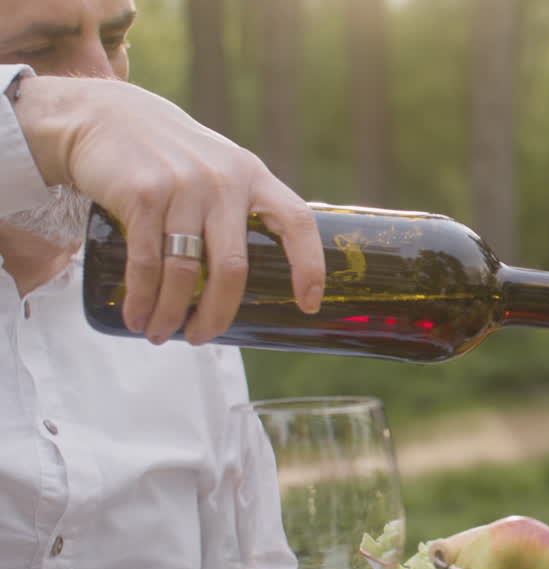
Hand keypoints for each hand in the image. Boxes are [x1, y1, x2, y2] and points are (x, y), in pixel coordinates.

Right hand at [14, 76, 324, 344]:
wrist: (105, 116)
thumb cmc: (171, 157)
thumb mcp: (219, 168)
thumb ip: (240, 208)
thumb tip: (259, 274)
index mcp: (253, 176)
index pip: (296, 222)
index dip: (309, 265)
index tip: (308, 304)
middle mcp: (224, 181)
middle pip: (233, 268)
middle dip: (218, 314)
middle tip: (203, 337)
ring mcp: (182, 187)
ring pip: (186, 272)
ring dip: (172, 313)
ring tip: (161, 335)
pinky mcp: (141, 195)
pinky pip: (146, 262)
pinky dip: (142, 298)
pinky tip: (138, 317)